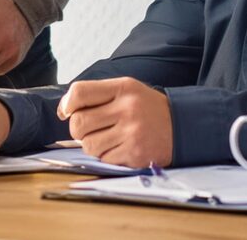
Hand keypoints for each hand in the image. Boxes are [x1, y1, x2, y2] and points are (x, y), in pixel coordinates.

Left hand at [57, 77, 173, 167]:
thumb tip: (65, 109)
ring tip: (107, 138)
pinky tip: (120, 147)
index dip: (67, 104)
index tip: (66, 111)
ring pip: (89, 145)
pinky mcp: (135, 154)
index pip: (80, 92)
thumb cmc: (147, 108)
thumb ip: (98, 95)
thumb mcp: (126, 89)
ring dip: (93, 145)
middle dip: (77, 129)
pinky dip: (107, 156)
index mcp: (123, 88)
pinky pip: (104, 159)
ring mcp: (132, 133)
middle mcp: (127, 108)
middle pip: (79, 122)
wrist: (181, 126)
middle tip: (89, 129)